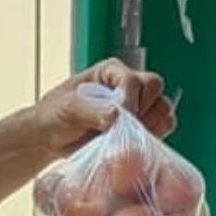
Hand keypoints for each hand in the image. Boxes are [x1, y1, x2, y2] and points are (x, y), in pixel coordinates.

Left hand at [40, 58, 177, 156]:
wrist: (52, 139)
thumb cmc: (55, 116)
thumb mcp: (67, 109)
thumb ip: (91, 110)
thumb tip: (117, 115)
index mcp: (111, 71)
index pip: (132, 79)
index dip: (129, 101)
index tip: (116, 121)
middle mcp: (129, 84)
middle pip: (154, 88)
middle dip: (142, 111)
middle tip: (121, 129)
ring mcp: (139, 105)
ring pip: (162, 108)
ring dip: (150, 126)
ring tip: (125, 138)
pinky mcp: (143, 126)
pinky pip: (163, 127)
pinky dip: (154, 137)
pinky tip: (133, 144)